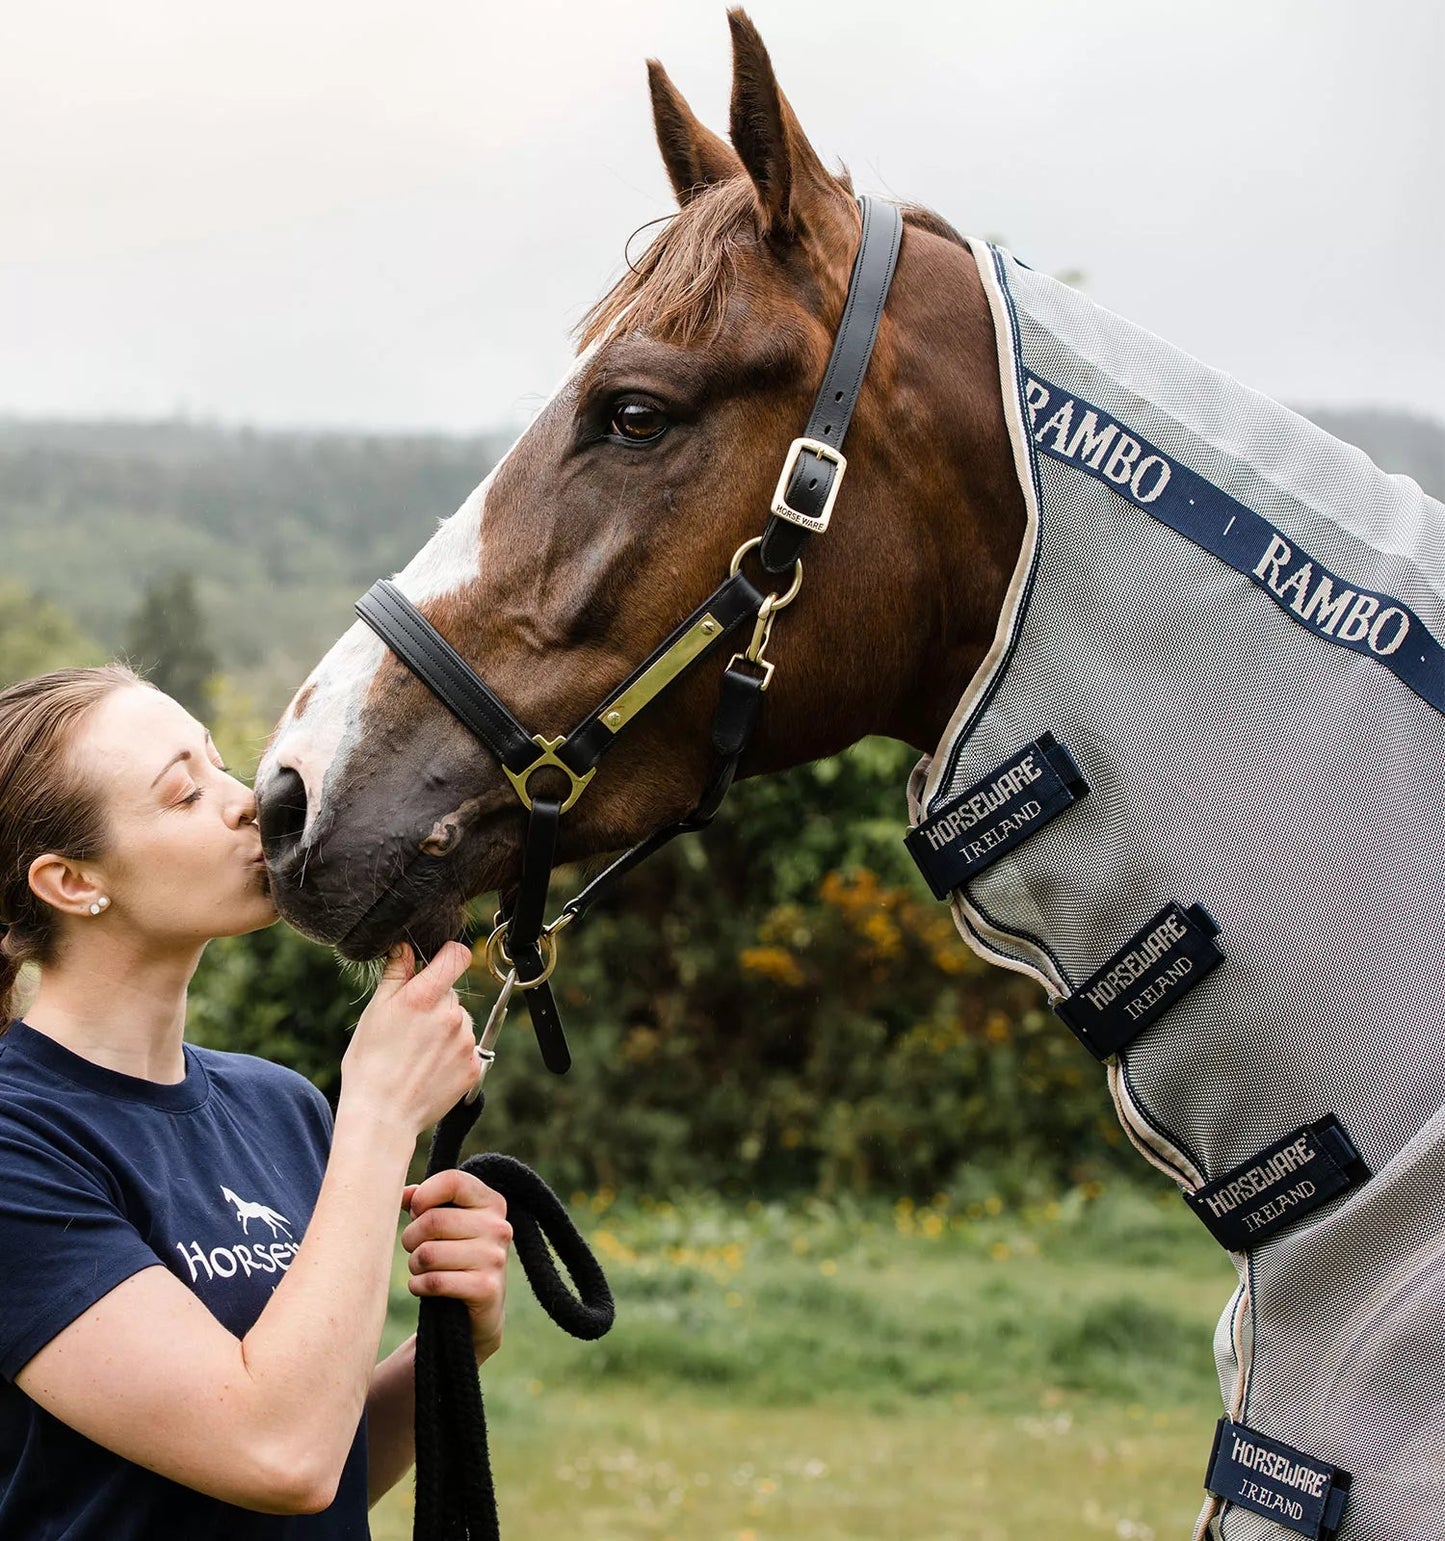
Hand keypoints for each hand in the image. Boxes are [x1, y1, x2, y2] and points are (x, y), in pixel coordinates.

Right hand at [341, 942, 480, 1135]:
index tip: (438, 963)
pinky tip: (429, 1068)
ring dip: (445, 1029)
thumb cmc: (370, 1064)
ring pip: (460, 1021)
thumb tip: (405, 947)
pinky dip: (453, 1054)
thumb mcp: (376, 1012)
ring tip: (417, 1052)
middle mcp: (451, 1015)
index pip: (455, 956)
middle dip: (435, 1003)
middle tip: (410, 1028)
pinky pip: (467, 1048)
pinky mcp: (474, 1066)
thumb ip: (397, 974)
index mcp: (424, 997)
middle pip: (451, 994)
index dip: (447, 955)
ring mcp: (466, 1042)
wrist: (382, 1115)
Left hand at [401, 1171, 511, 1362]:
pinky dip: (418, 1285)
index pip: (452, 1181)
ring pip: (429, 1253)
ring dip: (414, 1264)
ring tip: (421, 1268)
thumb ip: (424, 1202)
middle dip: (411, 1237)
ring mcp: (495, 1258)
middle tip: (414, 1247)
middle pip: (432, 1220)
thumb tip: (402, 1194)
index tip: (416, 1211)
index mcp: (492, 1202)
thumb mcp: (446, 1223)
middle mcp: (499, 1226)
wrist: (479, 1311)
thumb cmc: (456, 1256)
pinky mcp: (486, 1288)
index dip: (424, 1195)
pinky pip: (435, 1281)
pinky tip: (422, 1286)